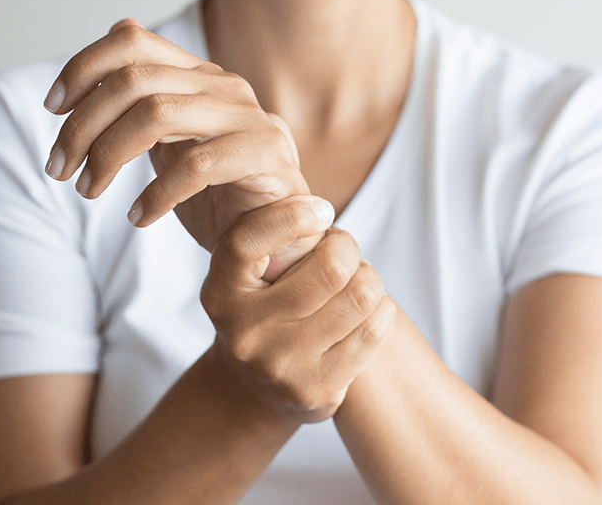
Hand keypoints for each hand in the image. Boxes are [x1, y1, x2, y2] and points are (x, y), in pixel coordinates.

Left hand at [43, 19, 312, 261]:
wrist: (279, 240)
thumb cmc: (222, 195)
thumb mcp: (172, 146)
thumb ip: (143, 106)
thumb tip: (100, 56)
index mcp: (199, 75)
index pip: (132, 41)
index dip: (83, 67)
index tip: (53, 108)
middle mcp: (225, 86)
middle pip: (134, 81)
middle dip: (82, 125)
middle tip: (59, 169)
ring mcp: (250, 118)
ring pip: (158, 114)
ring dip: (108, 155)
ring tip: (89, 189)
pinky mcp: (267, 156)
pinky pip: (198, 165)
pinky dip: (156, 194)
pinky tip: (140, 217)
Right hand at [201, 196, 396, 422]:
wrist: (252, 390)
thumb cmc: (264, 307)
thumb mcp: (250, 273)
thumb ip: (274, 240)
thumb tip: (319, 213)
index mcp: (221, 292)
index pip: (246, 242)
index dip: (290, 217)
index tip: (321, 211)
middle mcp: (243, 331)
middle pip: (330, 268)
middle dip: (347, 248)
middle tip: (342, 252)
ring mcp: (280, 366)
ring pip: (360, 296)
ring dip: (368, 279)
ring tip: (355, 282)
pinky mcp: (315, 391)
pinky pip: (374, 330)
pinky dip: (380, 310)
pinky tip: (365, 311)